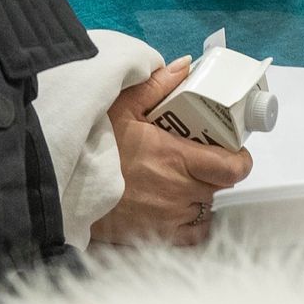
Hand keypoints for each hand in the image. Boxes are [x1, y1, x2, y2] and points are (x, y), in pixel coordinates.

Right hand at [91, 58, 252, 248]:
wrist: (64, 184)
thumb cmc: (92, 146)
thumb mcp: (122, 106)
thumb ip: (157, 85)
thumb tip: (185, 68)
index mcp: (176, 157)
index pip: (233, 167)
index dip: (238, 159)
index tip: (230, 150)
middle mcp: (179, 190)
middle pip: (221, 184)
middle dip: (215, 170)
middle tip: (199, 158)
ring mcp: (170, 216)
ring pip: (207, 206)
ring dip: (202, 193)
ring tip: (182, 179)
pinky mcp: (159, 235)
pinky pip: (195, 233)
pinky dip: (194, 221)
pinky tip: (181, 206)